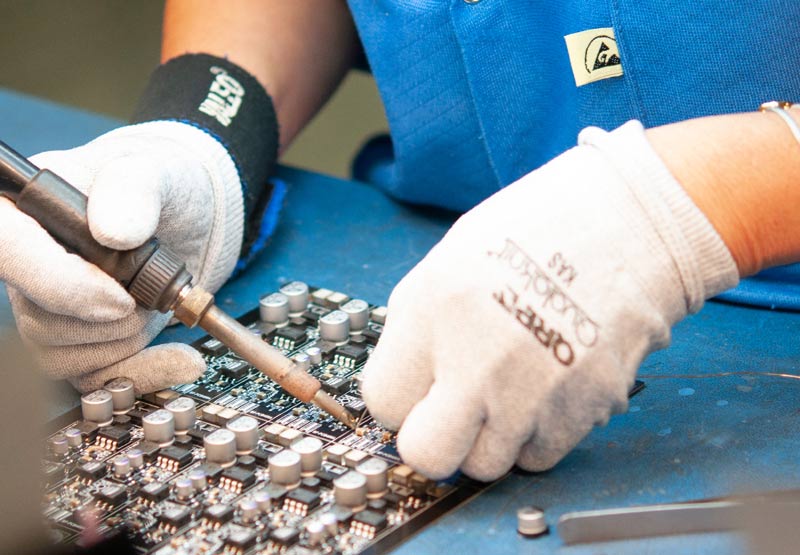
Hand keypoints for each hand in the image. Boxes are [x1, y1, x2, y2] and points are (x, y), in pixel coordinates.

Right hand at [0, 121, 243, 392]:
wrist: (189, 223)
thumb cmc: (161, 189)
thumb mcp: (156, 172)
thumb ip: (135, 189)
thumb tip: (114, 231)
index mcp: (29, 210)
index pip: (6, 248)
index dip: (56, 282)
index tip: (117, 295)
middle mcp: (31, 264)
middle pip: (41, 317)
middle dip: (113, 315)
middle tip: (150, 288)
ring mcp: (51, 308)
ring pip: (64, 354)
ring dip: (128, 336)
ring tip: (155, 302)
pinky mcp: (83, 343)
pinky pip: (95, 380)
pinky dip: (145, 372)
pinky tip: (180, 359)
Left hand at [361, 122, 738, 480]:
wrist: (632, 224)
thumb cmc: (540, 230)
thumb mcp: (450, 257)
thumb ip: (415, 323)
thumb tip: (400, 379)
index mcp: (438, 311)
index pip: (383, 403)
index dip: (397, 399)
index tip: (414, 390)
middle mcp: (482, 361)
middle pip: (427, 456)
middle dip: (433, 439)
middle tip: (450, 410)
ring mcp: (535, 392)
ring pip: (486, 464)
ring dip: (489, 434)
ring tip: (509, 384)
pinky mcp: (583, 411)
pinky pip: (539, 455)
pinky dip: (536, 432)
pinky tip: (545, 385)